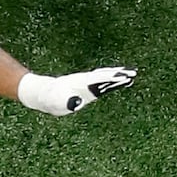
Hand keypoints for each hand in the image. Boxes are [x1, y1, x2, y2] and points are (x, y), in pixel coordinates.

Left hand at [17, 67, 136, 115]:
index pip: (98, 78)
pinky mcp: (87, 87)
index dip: (110, 78)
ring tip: (131, 75)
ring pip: (104, 77)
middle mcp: (84, 80)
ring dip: (117, 76)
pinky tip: (120, 80)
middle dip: (117, 74)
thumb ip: (67, 102)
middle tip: (132, 73)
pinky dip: (112, 81)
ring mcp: (86, 82)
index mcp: (79, 82)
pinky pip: (102, 82)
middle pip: (104, 75)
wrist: (44, 94)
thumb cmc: (50, 99)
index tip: (122, 77)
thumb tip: (76, 102)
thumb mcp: (57, 102)